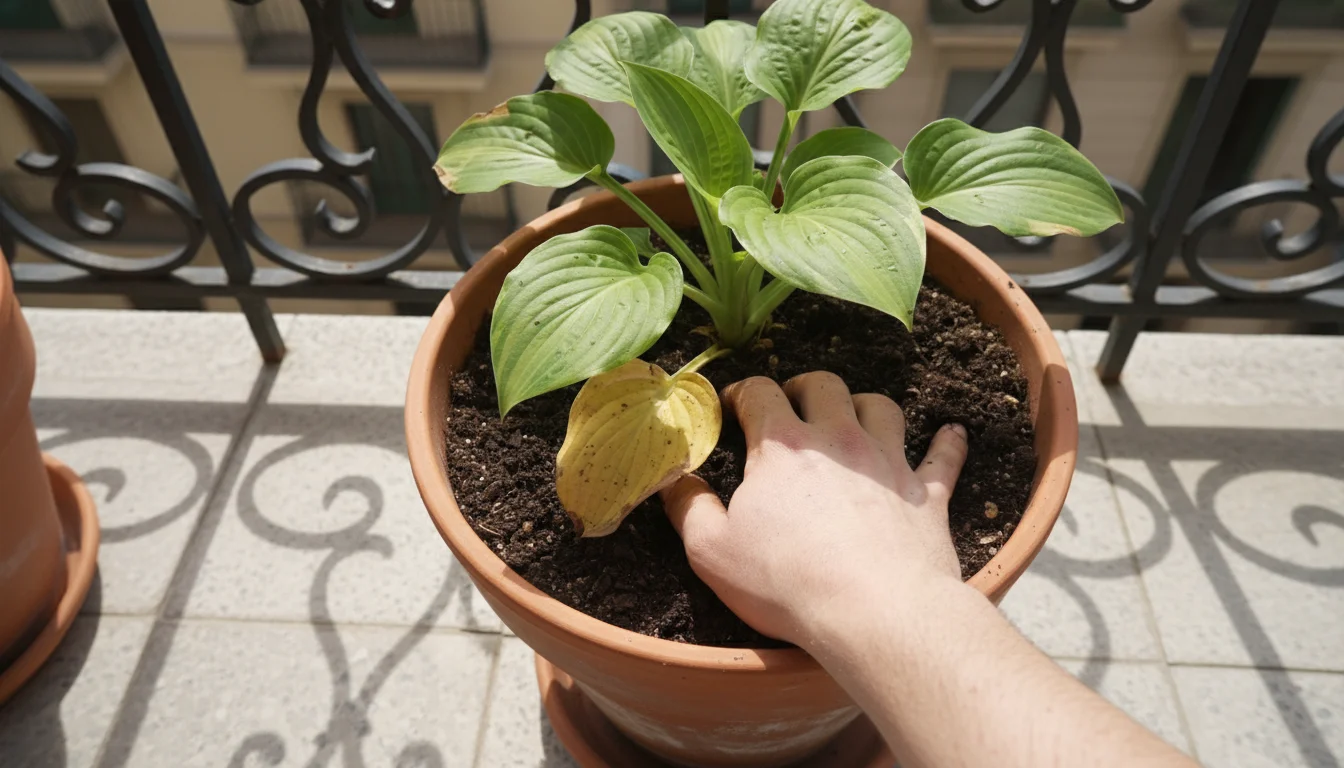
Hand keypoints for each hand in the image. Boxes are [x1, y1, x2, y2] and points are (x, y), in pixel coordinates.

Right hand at [661, 371, 969, 646]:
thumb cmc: (787, 583)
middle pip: (824, 385)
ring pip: (882, 406)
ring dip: (864, 405)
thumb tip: (674, 479)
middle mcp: (838, 439)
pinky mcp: (926, 494)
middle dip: (803, 386)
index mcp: (782, 447)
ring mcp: (888, 463)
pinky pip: (943, 457)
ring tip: (853, 417)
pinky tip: (952, 433)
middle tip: (792, 402)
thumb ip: (688, 508)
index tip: (733, 404)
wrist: (876, 611)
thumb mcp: (712, 552)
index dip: (742, 392)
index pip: (760, 393)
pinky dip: (947, 443)